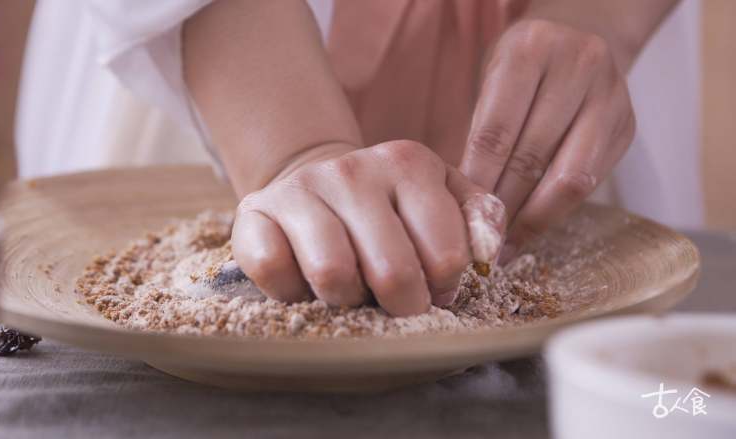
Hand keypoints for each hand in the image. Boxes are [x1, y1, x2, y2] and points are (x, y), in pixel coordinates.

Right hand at [232, 140, 506, 315]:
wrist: (317, 181)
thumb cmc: (389, 204)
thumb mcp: (443, 197)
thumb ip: (478, 218)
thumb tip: (488, 253)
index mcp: (408, 163)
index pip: (446, 256)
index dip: (443, 287)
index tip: (433, 285)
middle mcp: (352, 169)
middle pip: (392, 272)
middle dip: (400, 305)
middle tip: (396, 302)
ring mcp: (300, 190)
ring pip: (332, 276)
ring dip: (347, 300)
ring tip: (353, 289)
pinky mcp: (254, 214)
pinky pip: (275, 274)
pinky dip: (295, 294)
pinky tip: (307, 282)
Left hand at [459, 19, 635, 259]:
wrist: (581, 39)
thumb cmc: (523, 70)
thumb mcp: (492, 82)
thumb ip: (483, 133)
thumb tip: (469, 205)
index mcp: (530, 50)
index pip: (496, 132)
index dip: (479, 183)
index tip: (463, 219)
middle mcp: (577, 67)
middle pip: (532, 157)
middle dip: (504, 207)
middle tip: (483, 241)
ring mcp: (610, 96)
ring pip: (569, 177)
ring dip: (534, 217)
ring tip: (508, 243)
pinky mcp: (627, 126)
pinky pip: (591, 181)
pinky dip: (558, 209)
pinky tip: (534, 226)